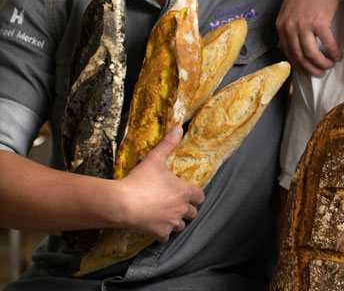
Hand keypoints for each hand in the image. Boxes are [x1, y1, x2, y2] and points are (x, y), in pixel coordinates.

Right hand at [116, 127, 203, 241]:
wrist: (121, 203)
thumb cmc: (140, 180)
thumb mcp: (155, 158)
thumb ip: (168, 143)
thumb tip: (179, 127)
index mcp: (184, 192)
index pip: (200, 197)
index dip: (196, 195)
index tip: (190, 194)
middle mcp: (180, 209)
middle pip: (193, 214)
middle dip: (187, 210)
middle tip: (178, 204)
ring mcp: (170, 223)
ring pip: (181, 226)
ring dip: (177, 221)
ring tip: (168, 215)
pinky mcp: (159, 233)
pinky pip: (166, 237)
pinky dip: (163, 233)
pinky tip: (156, 226)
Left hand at [276, 0, 342, 77]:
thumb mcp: (289, 9)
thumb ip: (285, 28)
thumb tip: (282, 47)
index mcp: (281, 25)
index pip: (287, 52)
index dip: (298, 65)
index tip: (306, 71)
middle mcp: (289, 26)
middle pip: (299, 56)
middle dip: (310, 69)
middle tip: (320, 73)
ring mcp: (303, 24)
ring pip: (312, 54)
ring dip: (322, 63)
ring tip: (329, 65)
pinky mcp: (319, 22)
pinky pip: (327, 44)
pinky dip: (333, 53)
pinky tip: (338, 55)